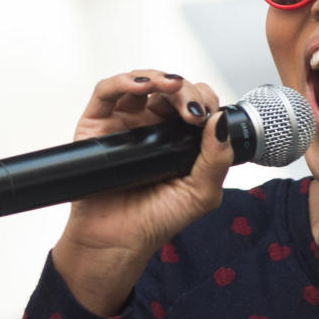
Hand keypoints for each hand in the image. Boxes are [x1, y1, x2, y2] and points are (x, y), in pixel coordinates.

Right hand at [51, 70, 232, 314]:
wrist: (118, 240)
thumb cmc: (157, 219)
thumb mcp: (202, 193)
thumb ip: (217, 158)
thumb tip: (221, 121)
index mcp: (178, 138)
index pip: (195, 103)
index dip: (204, 100)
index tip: (207, 117)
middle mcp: (151, 125)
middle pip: (170, 87)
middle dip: (186, 90)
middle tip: (193, 110)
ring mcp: (124, 122)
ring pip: (141, 81)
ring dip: (159, 78)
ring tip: (172, 90)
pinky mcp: (97, 123)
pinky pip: (107, 90)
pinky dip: (124, 80)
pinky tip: (141, 86)